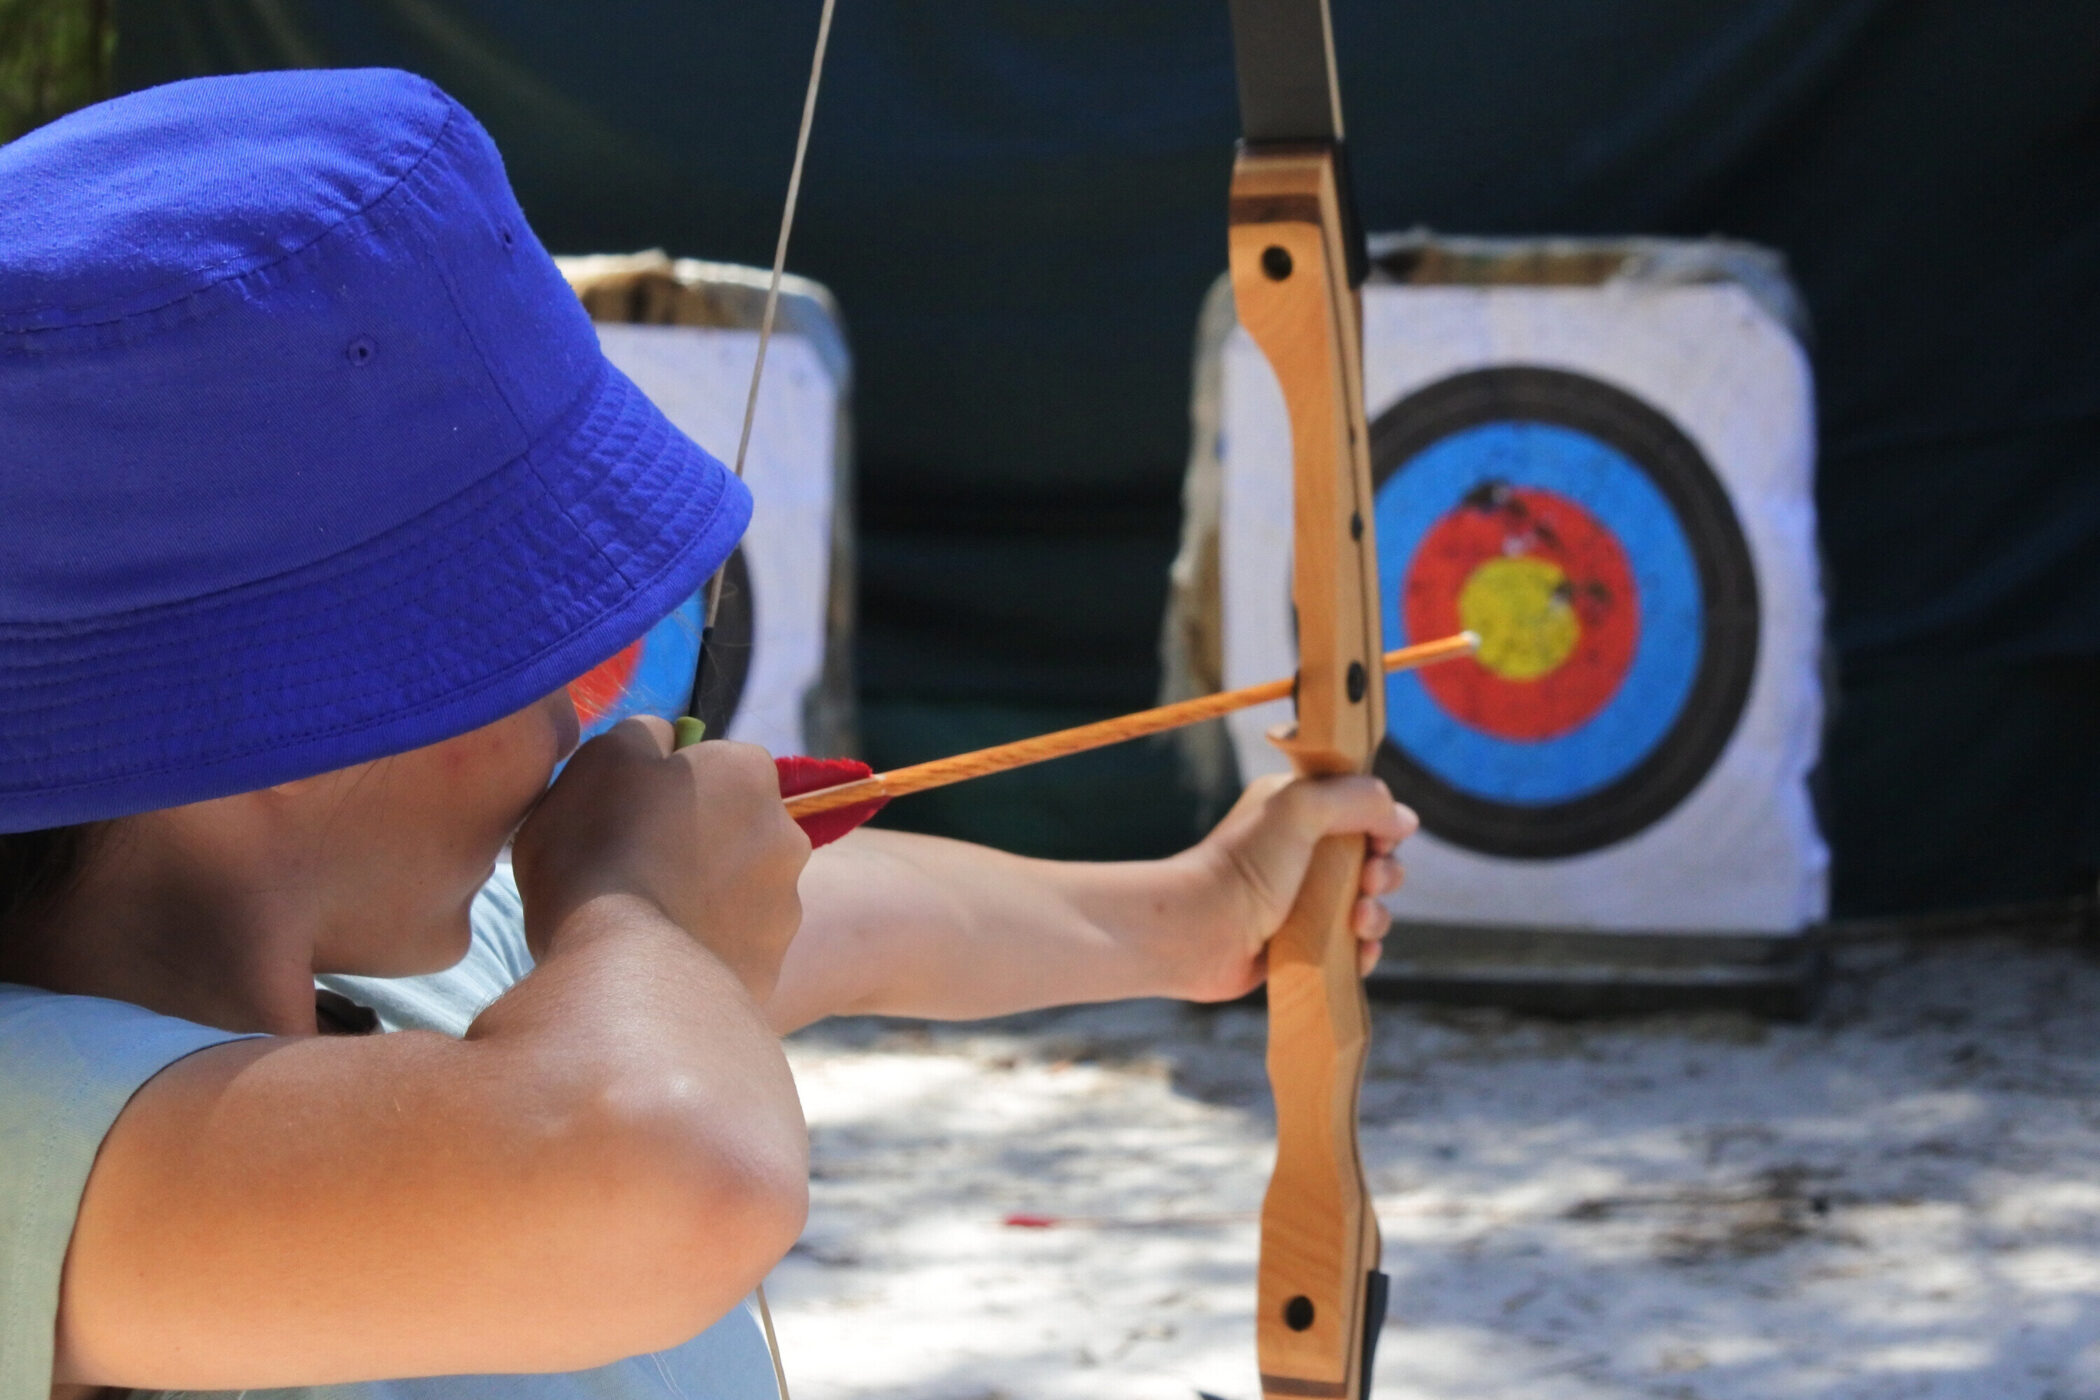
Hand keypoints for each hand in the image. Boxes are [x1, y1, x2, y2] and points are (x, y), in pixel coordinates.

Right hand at [512, 716, 809, 1001]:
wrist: (623, 968)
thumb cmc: (600, 848)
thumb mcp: (601, 759)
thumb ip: (642, 733)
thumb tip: (667, 736)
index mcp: (748, 774)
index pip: (720, 764)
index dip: (672, 786)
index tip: (634, 814)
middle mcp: (785, 834)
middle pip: (736, 828)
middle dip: (698, 842)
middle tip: (636, 870)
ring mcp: (785, 905)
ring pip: (739, 890)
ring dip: (704, 898)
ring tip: (645, 923)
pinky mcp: (770, 966)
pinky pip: (733, 947)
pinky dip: (705, 950)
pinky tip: (659, 960)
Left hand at [1166, 773, 1416, 1002]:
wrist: (1200, 932)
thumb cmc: (1245, 865)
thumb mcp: (1301, 808)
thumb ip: (1357, 798)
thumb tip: (1404, 820)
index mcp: (1299, 811)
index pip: (1361, 809)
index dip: (1381, 825)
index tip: (1379, 840)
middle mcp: (1302, 852)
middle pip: (1372, 859)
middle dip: (1384, 871)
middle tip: (1368, 881)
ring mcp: (1303, 900)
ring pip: (1366, 905)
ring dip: (1376, 914)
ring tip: (1357, 920)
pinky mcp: (1303, 943)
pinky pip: (1351, 946)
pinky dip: (1364, 949)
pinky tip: (1358, 949)